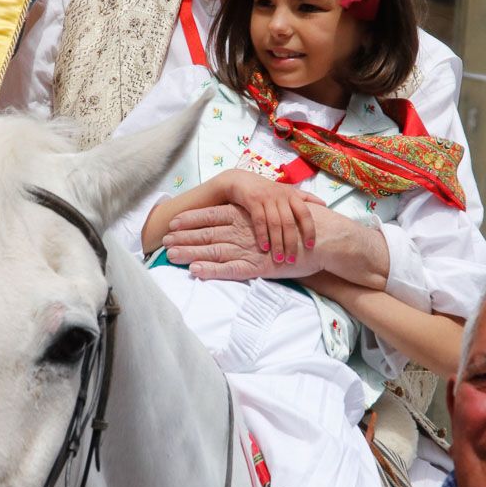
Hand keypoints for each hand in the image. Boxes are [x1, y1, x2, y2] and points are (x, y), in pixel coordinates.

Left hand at [164, 202, 326, 281]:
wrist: (322, 239)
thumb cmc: (296, 227)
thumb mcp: (270, 215)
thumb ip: (251, 216)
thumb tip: (233, 216)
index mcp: (245, 214)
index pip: (212, 214)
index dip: (190, 218)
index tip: (172, 221)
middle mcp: (244, 229)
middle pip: (207, 232)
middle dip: (183, 236)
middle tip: (163, 240)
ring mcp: (250, 248)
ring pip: (213, 250)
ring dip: (190, 252)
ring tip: (170, 255)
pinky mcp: (258, 266)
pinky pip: (230, 270)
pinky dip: (212, 271)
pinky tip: (195, 272)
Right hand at [220, 172, 322, 264]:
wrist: (241, 181)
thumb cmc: (267, 190)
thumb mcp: (287, 190)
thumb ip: (304, 197)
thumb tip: (325, 204)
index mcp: (292, 195)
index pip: (305, 213)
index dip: (309, 230)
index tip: (311, 246)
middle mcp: (281, 196)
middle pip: (289, 222)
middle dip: (291, 243)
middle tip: (292, 260)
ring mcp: (266, 197)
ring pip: (275, 223)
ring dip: (277, 243)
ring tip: (279, 259)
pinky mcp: (252, 200)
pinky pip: (259, 220)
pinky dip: (262, 235)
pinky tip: (264, 248)